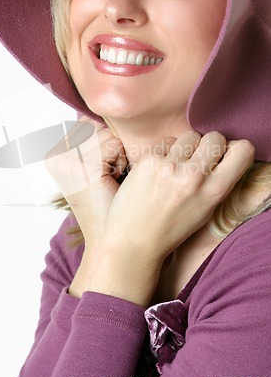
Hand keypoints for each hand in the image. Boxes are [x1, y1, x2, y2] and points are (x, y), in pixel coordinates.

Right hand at [46, 116, 126, 244]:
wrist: (111, 239)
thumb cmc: (107, 202)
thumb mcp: (91, 166)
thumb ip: (90, 139)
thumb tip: (97, 112)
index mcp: (52, 155)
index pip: (84, 122)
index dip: (101, 141)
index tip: (100, 168)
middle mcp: (54, 157)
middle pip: (94, 124)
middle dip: (109, 145)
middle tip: (107, 174)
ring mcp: (67, 163)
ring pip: (105, 132)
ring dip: (117, 152)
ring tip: (111, 177)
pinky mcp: (84, 169)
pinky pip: (113, 144)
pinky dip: (121, 159)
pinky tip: (114, 179)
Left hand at [87, 131, 254, 304]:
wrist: (134, 240)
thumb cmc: (170, 227)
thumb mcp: (204, 209)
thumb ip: (217, 181)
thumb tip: (224, 150)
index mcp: (214, 192)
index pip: (242, 151)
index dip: (234, 149)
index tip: (224, 156)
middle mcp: (194, 177)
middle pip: (215, 137)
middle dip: (208, 145)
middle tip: (196, 160)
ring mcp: (170, 167)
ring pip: (190, 136)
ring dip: (185, 147)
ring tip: (174, 167)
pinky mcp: (148, 161)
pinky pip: (165, 143)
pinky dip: (163, 153)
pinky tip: (155, 172)